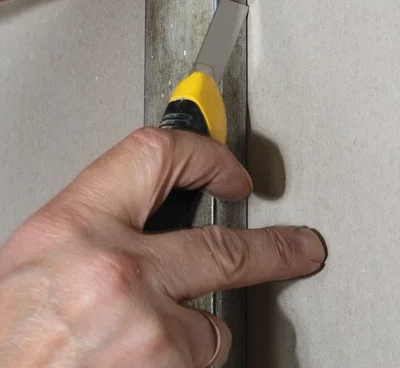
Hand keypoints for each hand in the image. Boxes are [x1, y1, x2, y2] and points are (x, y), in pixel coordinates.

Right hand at [0, 128, 325, 366]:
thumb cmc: (6, 336)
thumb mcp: (38, 259)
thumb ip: (92, 230)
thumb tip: (138, 216)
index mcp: (73, 225)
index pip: (155, 154)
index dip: (204, 155)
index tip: (229, 171)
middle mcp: (112, 269)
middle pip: (220, 242)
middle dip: (271, 248)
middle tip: (298, 247)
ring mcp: (142, 323)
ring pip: (209, 319)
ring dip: (193, 331)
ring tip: (151, 341)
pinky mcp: (160, 365)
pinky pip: (196, 360)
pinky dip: (180, 362)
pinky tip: (140, 363)